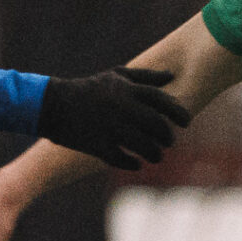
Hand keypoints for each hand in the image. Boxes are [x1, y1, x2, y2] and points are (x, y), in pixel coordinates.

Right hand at [35, 66, 191, 170]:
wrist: (54, 105)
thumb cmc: (90, 89)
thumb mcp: (116, 76)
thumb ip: (145, 76)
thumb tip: (172, 76)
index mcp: (127, 90)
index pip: (161, 101)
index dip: (178, 112)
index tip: (187, 122)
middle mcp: (121, 109)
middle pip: (156, 126)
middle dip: (167, 136)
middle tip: (169, 141)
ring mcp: (110, 128)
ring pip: (144, 146)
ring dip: (155, 154)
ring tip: (156, 156)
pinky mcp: (98, 146)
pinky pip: (123, 160)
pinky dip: (133, 164)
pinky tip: (137, 163)